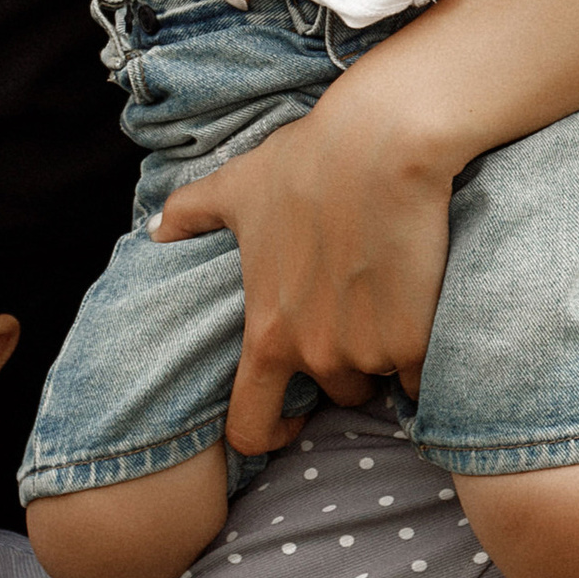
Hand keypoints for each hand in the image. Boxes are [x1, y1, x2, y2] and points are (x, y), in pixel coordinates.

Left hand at [151, 75, 455, 454]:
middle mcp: (316, 355)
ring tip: (389, 298)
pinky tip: (422, 302)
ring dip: (385, 355)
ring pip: (381, 380)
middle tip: (357, 318)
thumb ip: (189, 213)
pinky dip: (424, 350)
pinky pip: (422, 373)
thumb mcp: (236, 187)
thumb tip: (154, 229)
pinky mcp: (416, 342)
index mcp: (268, 334)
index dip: (267, 433)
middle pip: (336, 395)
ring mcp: (368, 353)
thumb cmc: (306, 162)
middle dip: (346, 369)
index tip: (290, 418)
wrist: (381, 144)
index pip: (250, 427)